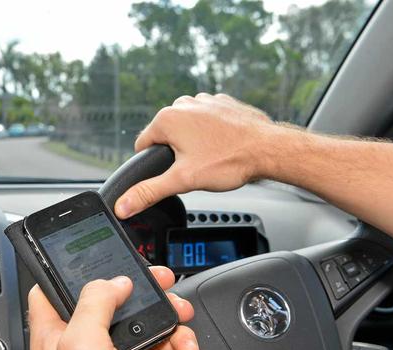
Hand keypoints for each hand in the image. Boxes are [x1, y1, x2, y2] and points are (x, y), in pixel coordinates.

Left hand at [28, 266, 199, 349]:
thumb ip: (92, 305)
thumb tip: (113, 282)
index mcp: (56, 335)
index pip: (53, 289)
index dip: (74, 268)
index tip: (101, 254)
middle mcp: (83, 344)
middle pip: (108, 298)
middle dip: (141, 289)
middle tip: (161, 282)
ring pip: (140, 320)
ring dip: (168, 316)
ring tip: (181, 320)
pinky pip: (160, 346)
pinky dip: (178, 343)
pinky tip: (185, 348)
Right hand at [115, 93, 283, 218]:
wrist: (269, 149)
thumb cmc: (230, 161)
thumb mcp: (183, 180)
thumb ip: (149, 192)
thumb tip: (123, 205)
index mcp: (167, 118)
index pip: (143, 145)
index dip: (154, 164)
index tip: (173, 172)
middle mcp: (183, 103)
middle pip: (167, 136)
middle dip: (177, 154)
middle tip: (197, 167)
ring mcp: (204, 101)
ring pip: (187, 128)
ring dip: (194, 143)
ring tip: (213, 157)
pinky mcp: (222, 103)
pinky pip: (207, 121)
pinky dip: (212, 134)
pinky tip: (224, 146)